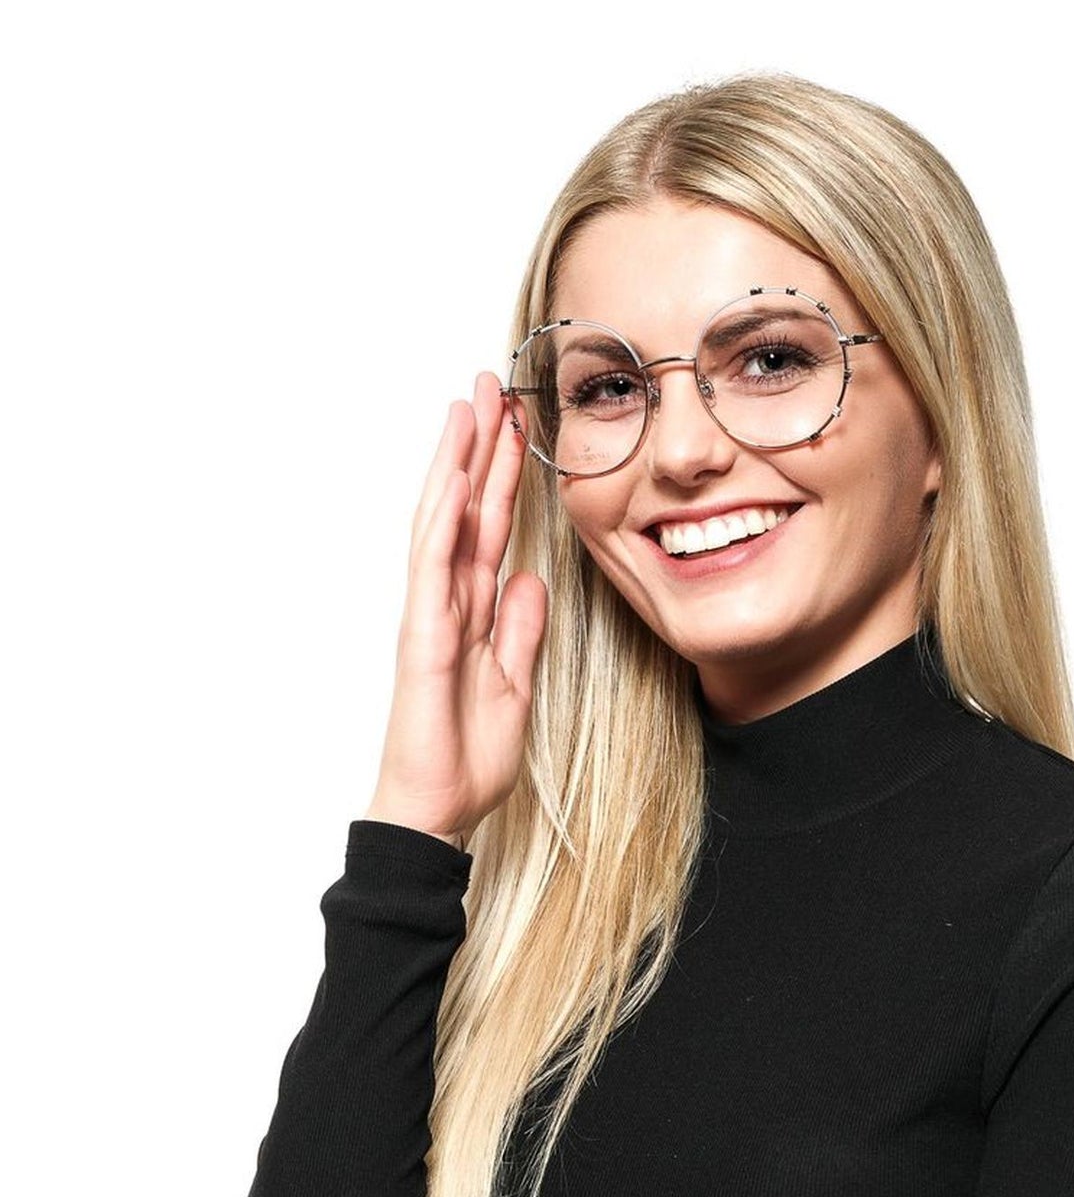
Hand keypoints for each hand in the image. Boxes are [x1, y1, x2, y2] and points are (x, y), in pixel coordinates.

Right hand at [363, 371, 546, 844]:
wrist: (437, 811)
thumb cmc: (466, 757)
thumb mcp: (515, 686)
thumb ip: (520, 632)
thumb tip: (530, 581)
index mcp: (475, 611)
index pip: (493, 526)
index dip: (505, 474)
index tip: (520, 422)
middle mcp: (449, 601)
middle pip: (467, 508)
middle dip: (480, 447)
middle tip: (491, 385)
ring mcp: (431, 613)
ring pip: (443, 521)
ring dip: (456, 463)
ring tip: (468, 408)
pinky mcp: (421, 635)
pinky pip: (431, 567)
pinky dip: (440, 520)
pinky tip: (451, 478)